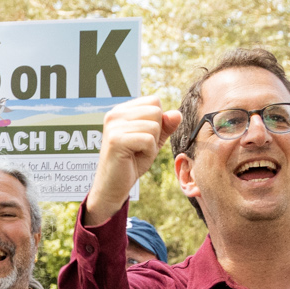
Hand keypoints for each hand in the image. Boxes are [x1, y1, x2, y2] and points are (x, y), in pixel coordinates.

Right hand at [87, 95, 181, 220]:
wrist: (112, 186)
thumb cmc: (131, 162)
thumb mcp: (153, 141)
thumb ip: (165, 126)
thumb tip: (177, 113)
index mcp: (121, 110)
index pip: (154, 101)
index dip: (157, 121)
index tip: (141, 137)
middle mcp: (115, 114)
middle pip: (156, 112)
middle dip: (155, 133)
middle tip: (139, 147)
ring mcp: (114, 126)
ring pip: (154, 126)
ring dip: (151, 145)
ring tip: (135, 153)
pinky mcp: (116, 139)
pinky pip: (148, 140)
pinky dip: (148, 153)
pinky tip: (133, 158)